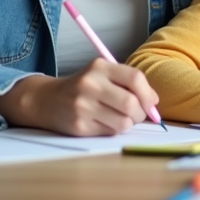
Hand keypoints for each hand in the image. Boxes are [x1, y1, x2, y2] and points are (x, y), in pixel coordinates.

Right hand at [0, 58, 160, 135]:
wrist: (45, 100)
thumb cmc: (83, 87)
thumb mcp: (101, 74)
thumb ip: (127, 82)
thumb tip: (154, 102)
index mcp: (100, 67)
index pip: (135, 78)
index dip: (148, 93)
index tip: (151, 101)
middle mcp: (90, 84)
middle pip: (131, 103)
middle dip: (141, 113)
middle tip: (138, 114)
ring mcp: (83, 106)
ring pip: (123, 122)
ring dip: (128, 123)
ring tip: (121, 118)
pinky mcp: (79, 126)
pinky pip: (110, 132)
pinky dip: (114, 130)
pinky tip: (105, 122)